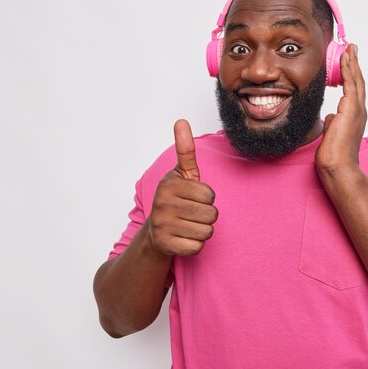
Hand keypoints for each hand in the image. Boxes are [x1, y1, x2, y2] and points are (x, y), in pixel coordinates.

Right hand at [147, 119, 217, 255]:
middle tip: (192, 213)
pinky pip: (197, 247)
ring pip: (207, 231)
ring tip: (188, 225)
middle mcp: (162, 203)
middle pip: (211, 214)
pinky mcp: (165, 245)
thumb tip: (181, 121)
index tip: (193, 198)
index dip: (207, 198)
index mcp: (169, 184)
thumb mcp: (182, 174)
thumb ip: (185, 150)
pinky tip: (183, 238)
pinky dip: (195, 245)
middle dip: (207, 216)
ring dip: (202, 230)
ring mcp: (162, 225)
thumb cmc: (176, 199)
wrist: (156, 231)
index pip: (210, 195)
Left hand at [315, 44, 366, 171]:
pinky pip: (350, 84)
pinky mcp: (351, 110)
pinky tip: (346, 58)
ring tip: (350, 47)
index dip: (352, 75)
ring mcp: (357, 110)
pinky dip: (349, 70)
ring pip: (356, 80)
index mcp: (355, 116)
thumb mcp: (332, 134)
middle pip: (358, 81)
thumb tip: (330, 117)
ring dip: (353, 62)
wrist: (338, 166)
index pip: (354, 91)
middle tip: (353, 48)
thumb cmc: (334, 155)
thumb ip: (333, 123)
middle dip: (355, 63)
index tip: (349, 62)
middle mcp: (359, 111)